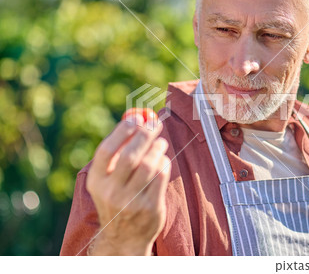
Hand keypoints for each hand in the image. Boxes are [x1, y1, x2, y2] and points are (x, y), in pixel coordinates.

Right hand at [86, 114, 170, 254]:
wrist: (124, 237)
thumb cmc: (117, 198)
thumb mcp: (107, 180)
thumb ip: (118, 152)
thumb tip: (137, 118)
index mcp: (96, 181)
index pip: (106, 150)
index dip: (122, 131)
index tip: (136, 118)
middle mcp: (111, 192)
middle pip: (130, 155)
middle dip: (145, 135)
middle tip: (154, 123)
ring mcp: (131, 201)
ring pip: (149, 164)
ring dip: (157, 147)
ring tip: (161, 142)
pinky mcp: (150, 207)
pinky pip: (161, 176)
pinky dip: (164, 163)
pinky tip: (162, 160)